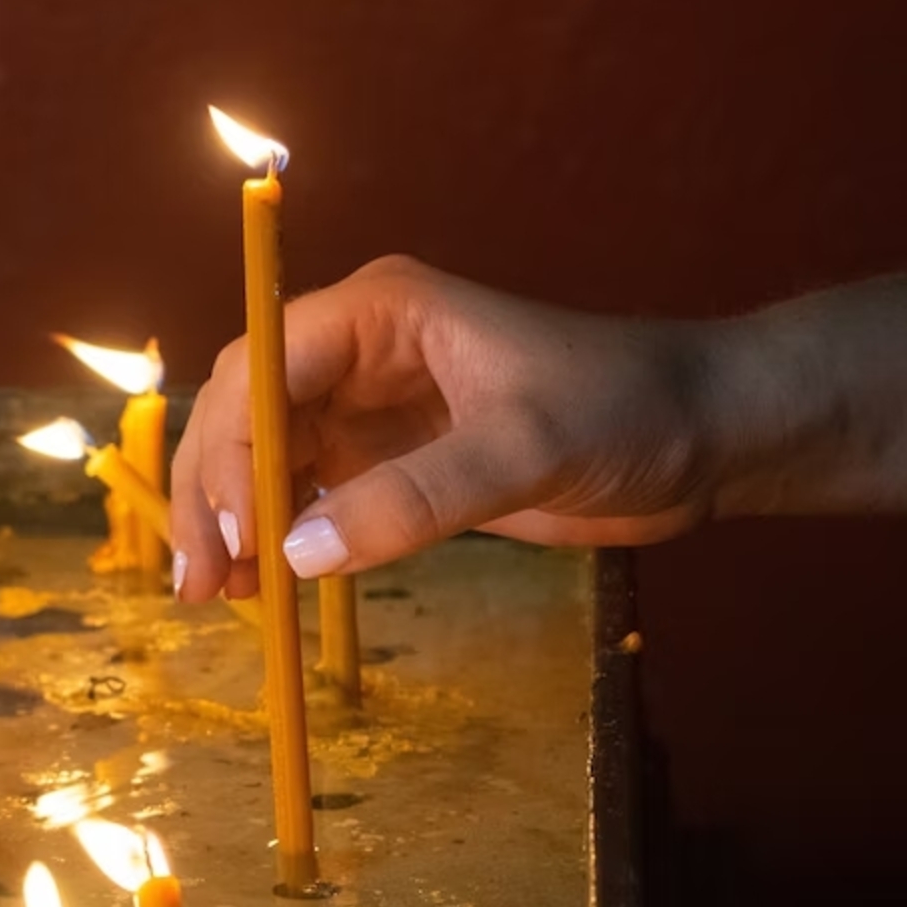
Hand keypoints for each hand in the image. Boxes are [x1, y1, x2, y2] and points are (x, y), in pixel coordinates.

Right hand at [170, 255, 720, 600]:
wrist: (704, 432)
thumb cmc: (627, 408)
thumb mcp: (524, 450)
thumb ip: (414, 499)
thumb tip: (298, 553)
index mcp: (381, 312)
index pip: (266, 366)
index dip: (233, 447)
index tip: (238, 534)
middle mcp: (360, 350)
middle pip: (246, 408)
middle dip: (214, 488)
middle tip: (202, 581)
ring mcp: (373, 404)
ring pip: (266, 453)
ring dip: (235, 517)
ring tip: (216, 595)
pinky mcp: (396, 457)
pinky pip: (312, 491)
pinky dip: (281, 535)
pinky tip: (266, 585)